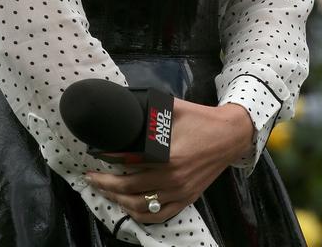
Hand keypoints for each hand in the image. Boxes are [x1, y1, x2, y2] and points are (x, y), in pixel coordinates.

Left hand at [86, 99, 253, 224]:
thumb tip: (126, 105)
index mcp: (167, 157)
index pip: (128, 165)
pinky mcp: (187, 199)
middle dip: (106, 185)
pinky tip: (128, 207)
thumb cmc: (201, 119)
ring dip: (119, 201)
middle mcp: (173, 180)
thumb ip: (150, 111)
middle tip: (91, 177)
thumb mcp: (173, 108)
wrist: (230, 135)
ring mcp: (180, 193)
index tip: (93, 158)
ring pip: (142, 207)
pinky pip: (160, 216)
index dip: (108, 163)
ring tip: (105, 191)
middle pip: (130, 189)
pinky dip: (141, 215)